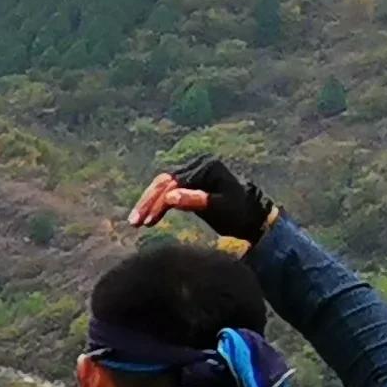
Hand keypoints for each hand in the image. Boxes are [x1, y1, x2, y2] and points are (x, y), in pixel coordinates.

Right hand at [131, 155, 274, 245]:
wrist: (253, 215)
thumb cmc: (239, 213)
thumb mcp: (220, 208)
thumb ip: (196, 201)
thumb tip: (169, 198)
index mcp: (206, 167)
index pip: (174, 183)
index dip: (156, 202)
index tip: (145, 221)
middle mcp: (198, 164)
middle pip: (164, 182)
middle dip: (147, 202)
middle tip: (134, 222)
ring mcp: (194, 171)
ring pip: (162, 185)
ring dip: (148, 203)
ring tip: (136, 222)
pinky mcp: (191, 181)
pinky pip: (168, 189)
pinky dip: (157, 203)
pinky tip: (148, 216)